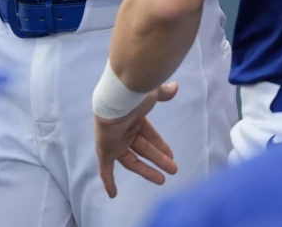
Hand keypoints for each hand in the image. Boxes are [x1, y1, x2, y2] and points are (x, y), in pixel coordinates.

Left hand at [95, 83, 179, 197]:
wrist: (117, 99)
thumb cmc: (135, 96)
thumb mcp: (152, 95)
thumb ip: (162, 93)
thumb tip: (175, 87)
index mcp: (134, 119)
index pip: (149, 135)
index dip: (160, 144)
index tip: (171, 154)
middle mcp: (124, 131)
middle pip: (144, 149)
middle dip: (158, 158)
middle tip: (173, 168)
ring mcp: (115, 142)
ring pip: (133, 160)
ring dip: (147, 170)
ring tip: (163, 179)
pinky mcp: (106, 151)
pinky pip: (106, 169)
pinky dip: (108, 181)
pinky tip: (113, 194)